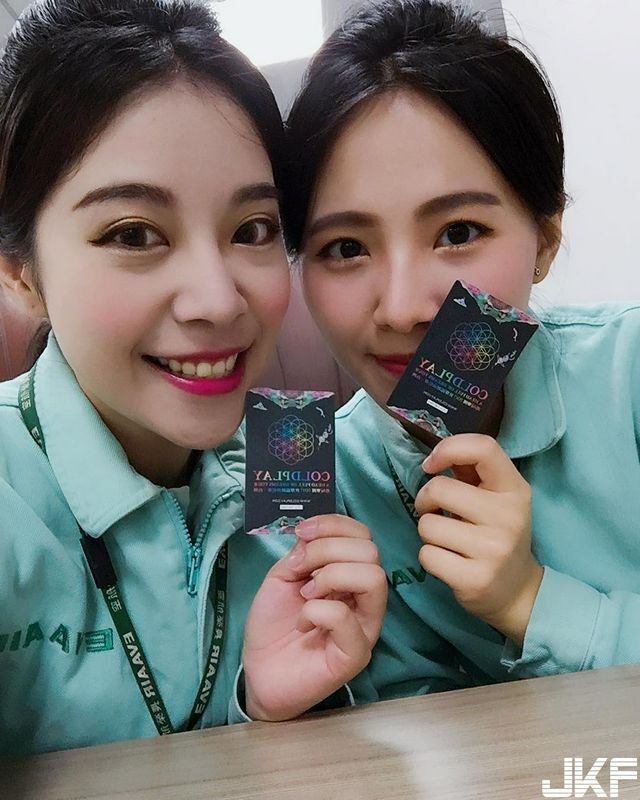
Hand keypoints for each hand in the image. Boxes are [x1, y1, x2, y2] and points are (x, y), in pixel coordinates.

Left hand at [243, 514, 386, 720]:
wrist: (259, 673)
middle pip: (370, 551)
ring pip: (374, 578)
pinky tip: (303, 621)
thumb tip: (312, 534)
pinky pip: (346, 617)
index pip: (363, 535)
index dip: (332, 525)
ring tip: (306, 594)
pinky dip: (317, 610)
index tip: (300, 533)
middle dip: (326, 550)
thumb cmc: (274, 625)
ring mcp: (365, 627)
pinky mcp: (356, 654)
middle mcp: (365, 598)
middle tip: (299, 570)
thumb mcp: (282, 577)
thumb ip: (301, 553)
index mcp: (351, 574)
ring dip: (330, 575)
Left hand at [415, 434, 542, 644]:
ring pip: (427, 525)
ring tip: (448, 540)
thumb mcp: (495, 498)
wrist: (516, 591)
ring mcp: (493, 550)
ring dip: (428, 532)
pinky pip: (427, 555)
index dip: (448, 448)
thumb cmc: (496, 533)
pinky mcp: (475, 580)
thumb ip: (471, 472)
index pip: (483, 448)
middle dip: (426, 500)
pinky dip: (430, 557)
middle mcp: (508, 517)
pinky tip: (449, 561)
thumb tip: (434, 457)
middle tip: (437, 512)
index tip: (431, 465)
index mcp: (514, 489)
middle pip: (439, 489)